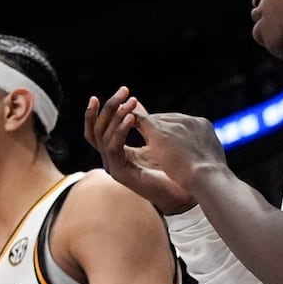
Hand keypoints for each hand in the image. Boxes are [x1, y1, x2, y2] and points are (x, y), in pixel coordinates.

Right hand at [84, 87, 196, 214]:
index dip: (97, 112)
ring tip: (130, 103)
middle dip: (109, 108)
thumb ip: (142, 122)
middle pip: (96, 129)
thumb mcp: (154, 138)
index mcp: (115, 151)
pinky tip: (132, 118)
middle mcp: (110, 159)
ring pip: (103, 137)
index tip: (103, 95)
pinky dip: (120, 131)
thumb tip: (135, 101)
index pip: (96, 130)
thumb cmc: (174, 167)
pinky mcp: (121, 174)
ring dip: (116, 116)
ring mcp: (114, 167)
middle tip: (123, 91)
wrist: (187, 192)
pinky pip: (113, 148)